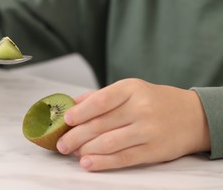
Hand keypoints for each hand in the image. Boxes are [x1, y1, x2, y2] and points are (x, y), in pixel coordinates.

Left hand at [56, 78, 210, 170]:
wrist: (191, 116)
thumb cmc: (153, 101)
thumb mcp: (130, 89)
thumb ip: (101, 96)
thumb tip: (73, 104)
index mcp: (131, 89)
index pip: (101, 100)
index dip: (80, 112)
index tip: (66, 120)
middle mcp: (140, 108)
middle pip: (100, 124)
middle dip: (76, 136)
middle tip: (62, 143)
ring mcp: (147, 130)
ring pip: (108, 143)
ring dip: (86, 150)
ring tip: (73, 152)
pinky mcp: (153, 150)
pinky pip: (123, 158)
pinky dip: (103, 162)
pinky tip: (88, 163)